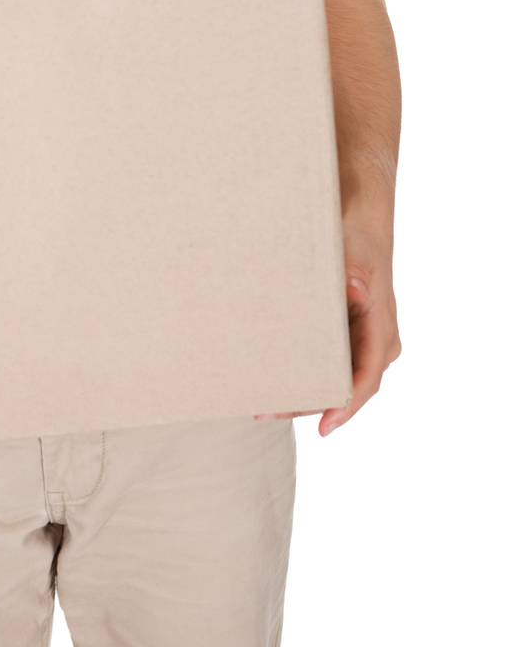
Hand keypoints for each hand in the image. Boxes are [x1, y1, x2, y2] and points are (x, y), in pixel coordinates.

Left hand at [254, 220, 401, 436]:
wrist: (360, 221)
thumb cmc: (360, 238)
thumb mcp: (358, 255)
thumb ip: (356, 275)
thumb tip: (354, 292)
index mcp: (382, 329)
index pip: (367, 377)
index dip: (347, 404)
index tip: (325, 425)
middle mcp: (375, 342)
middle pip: (345, 386)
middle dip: (311, 403)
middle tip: (269, 413)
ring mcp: (359, 340)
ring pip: (334, 378)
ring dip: (303, 391)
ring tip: (263, 404)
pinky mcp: (343, 335)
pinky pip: (326, 362)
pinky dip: (303, 372)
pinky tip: (273, 378)